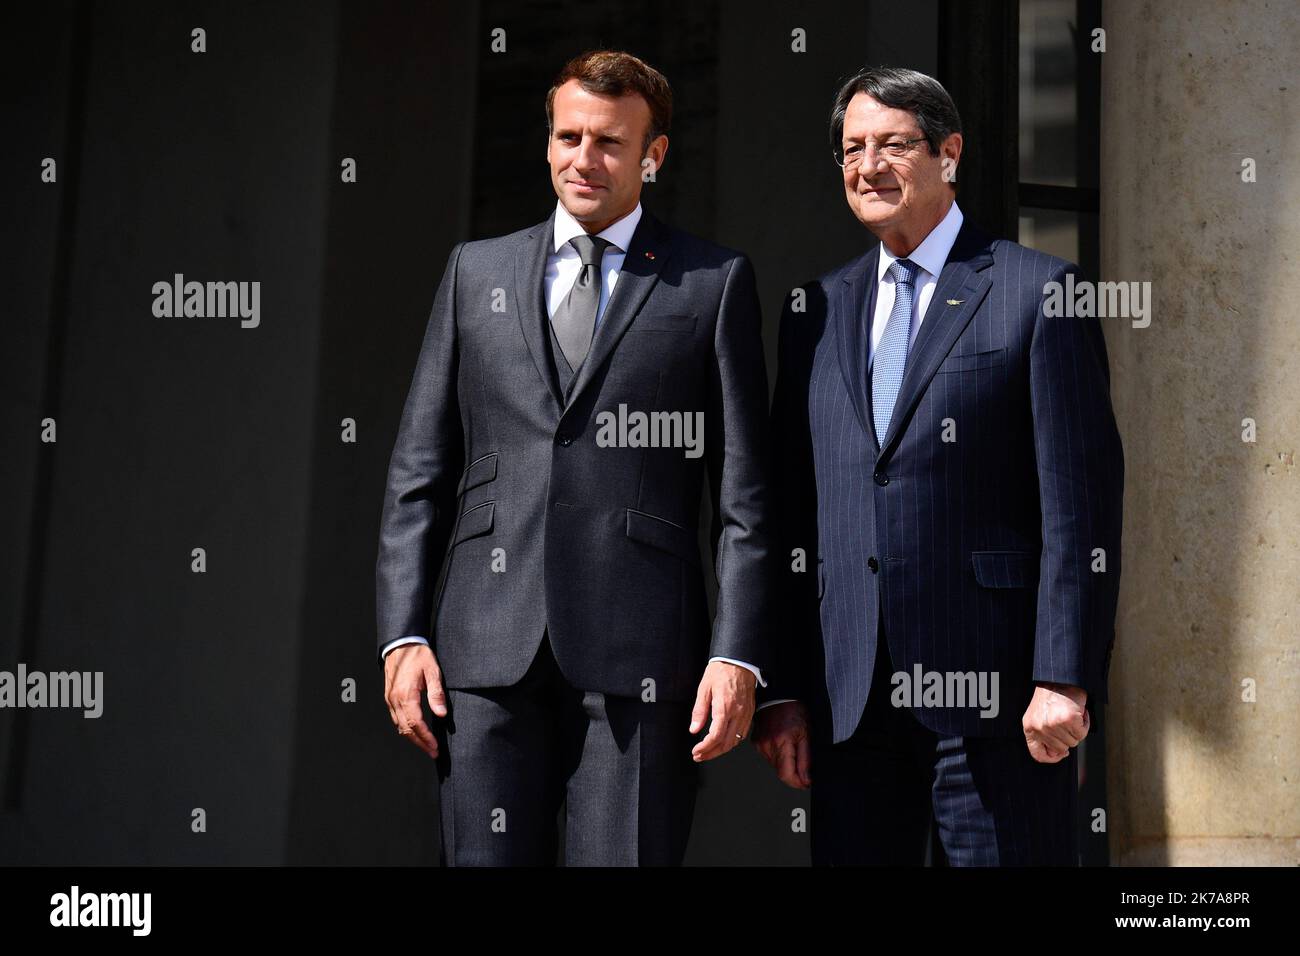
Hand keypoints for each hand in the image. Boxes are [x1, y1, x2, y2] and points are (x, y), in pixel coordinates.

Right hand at [383, 643, 447, 758]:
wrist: (400, 643)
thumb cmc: (418, 655)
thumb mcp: (433, 671)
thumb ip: (436, 693)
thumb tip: (441, 713)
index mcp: (406, 694)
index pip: (416, 723)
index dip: (426, 738)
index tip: (435, 747)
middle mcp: (395, 700)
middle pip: (406, 729)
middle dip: (420, 743)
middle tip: (432, 752)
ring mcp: (390, 699)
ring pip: (399, 725)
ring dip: (412, 738)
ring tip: (426, 746)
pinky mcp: (389, 697)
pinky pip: (396, 718)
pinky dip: (405, 728)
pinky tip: (414, 732)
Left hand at [689, 660, 756, 761]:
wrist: (739, 662)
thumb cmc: (721, 671)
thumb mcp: (704, 689)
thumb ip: (699, 711)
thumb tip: (694, 729)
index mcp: (725, 707)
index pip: (715, 736)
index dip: (705, 748)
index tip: (696, 751)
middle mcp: (738, 713)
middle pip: (726, 743)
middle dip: (711, 753)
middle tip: (699, 756)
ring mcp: (746, 714)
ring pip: (735, 741)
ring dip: (721, 750)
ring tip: (708, 752)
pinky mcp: (749, 713)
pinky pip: (742, 734)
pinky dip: (732, 742)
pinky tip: (723, 742)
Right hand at [753, 701, 811, 788]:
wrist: (778, 696)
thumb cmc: (793, 710)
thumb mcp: (806, 734)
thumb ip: (805, 759)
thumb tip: (805, 780)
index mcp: (781, 743)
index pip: (786, 776)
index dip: (798, 783)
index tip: (806, 782)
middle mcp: (767, 746)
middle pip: (781, 772)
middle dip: (794, 771)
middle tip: (802, 758)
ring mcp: (760, 745)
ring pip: (775, 766)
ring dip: (786, 763)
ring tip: (792, 746)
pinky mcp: (756, 743)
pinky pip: (769, 757)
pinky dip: (778, 755)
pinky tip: (783, 743)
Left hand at [1022, 682, 1088, 763]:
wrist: (1060, 679)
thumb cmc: (1050, 697)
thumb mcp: (1038, 717)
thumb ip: (1043, 736)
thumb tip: (1057, 753)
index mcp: (1029, 728)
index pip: (1038, 755)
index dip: (1052, 757)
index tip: (1062, 753)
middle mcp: (1039, 728)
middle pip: (1061, 748)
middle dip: (1068, 737)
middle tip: (1067, 722)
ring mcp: (1053, 725)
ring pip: (1073, 741)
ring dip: (1077, 729)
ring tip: (1071, 715)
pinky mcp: (1068, 720)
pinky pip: (1082, 732)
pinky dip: (1084, 723)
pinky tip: (1079, 713)